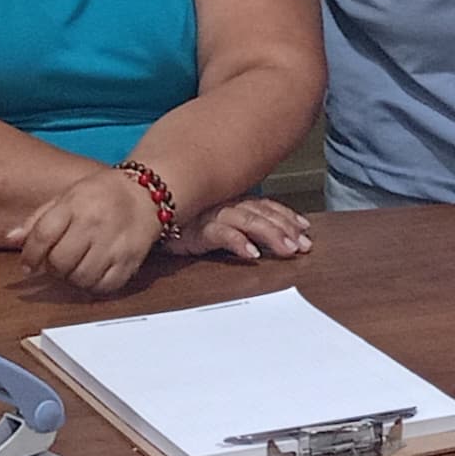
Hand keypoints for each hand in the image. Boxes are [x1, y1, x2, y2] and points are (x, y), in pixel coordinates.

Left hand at [7, 166, 167, 294]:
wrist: (146, 194)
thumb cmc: (101, 195)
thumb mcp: (67, 196)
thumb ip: (38, 219)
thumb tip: (11, 238)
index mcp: (75, 204)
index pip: (43, 235)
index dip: (30, 255)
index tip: (28, 265)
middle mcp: (94, 223)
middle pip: (60, 261)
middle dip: (52, 268)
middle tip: (56, 263)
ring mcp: (114, 243)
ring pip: (81, 278)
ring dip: (72, 279)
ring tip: (75, 267)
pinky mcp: (130, 260)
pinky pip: (104, 287)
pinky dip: (93, 286)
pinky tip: (93, 273)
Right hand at [173, 196, 311, 264]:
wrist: (148, 214)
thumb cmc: (184, 221)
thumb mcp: (216, 221)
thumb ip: (239, 225)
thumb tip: (267, 238)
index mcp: (233, 202)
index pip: (266, 206)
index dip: (287, 216)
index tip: (306, 229)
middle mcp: (227, 205)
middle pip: (263, 214)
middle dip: (286, 229)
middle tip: (304, 245)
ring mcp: (213, 215)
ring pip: (248, 221)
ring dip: (270, 234)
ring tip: (287, 249)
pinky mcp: (197, 229)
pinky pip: (222, 234)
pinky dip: (238, 242)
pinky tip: (252, 253)